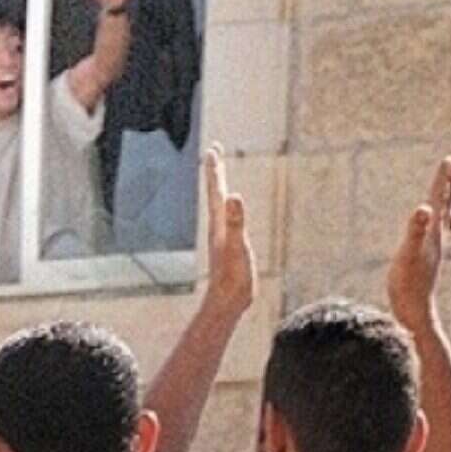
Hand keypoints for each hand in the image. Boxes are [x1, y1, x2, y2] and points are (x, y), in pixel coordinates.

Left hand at [203, 143, 255, 316]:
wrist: (227, 303)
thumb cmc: (233, 277)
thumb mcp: (237, 246)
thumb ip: (235, 222)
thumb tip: (233, 196)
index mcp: (220, 223)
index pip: (216, 190)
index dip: (215, 170)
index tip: (213, 149)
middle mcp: (218, 227)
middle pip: (216, 194)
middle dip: (216, 172)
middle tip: (214, 152)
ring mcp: (223, 237)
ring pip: (220, 207)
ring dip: (219, 189)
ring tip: (219, 178)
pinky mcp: (230, 248)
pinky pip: (228, 221)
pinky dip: (228, 210)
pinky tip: (230, 214)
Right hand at [387, 151, 450, 331]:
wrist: (412, 306)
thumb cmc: (409, 282)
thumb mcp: (411, 254)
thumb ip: (417, 232)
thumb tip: (424, 209)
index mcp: (432, 229)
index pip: (440, 196)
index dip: (445, 176)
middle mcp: (434, 231)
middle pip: (443, 198)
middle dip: (449, 177)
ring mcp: (429, 239)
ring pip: (439, 209)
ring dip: (443, 191)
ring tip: (448, 177)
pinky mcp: (423, 247)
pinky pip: (432, 222)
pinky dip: (433, 210)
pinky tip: (432, 210)